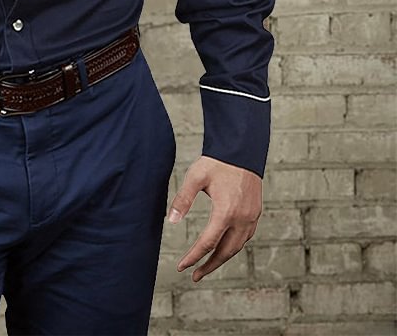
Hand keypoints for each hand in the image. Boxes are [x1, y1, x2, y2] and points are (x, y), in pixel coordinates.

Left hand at [166, 155, 262, 281]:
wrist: (242, 151)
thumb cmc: (216, 163)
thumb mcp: (195, 177)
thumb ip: (183, 199)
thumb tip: (170, 221)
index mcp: (226, 212)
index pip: (207, 243)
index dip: (193, 257)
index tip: (182, 267)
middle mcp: (242, 219)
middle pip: (225, 252)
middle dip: (209, 266)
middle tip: (194, 275)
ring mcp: (251, 217)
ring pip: (237, 247)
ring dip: (222, 258)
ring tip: (207, 265)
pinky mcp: (255, 213)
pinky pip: (245, 237)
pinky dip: (233, 246)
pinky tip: (224, 247)